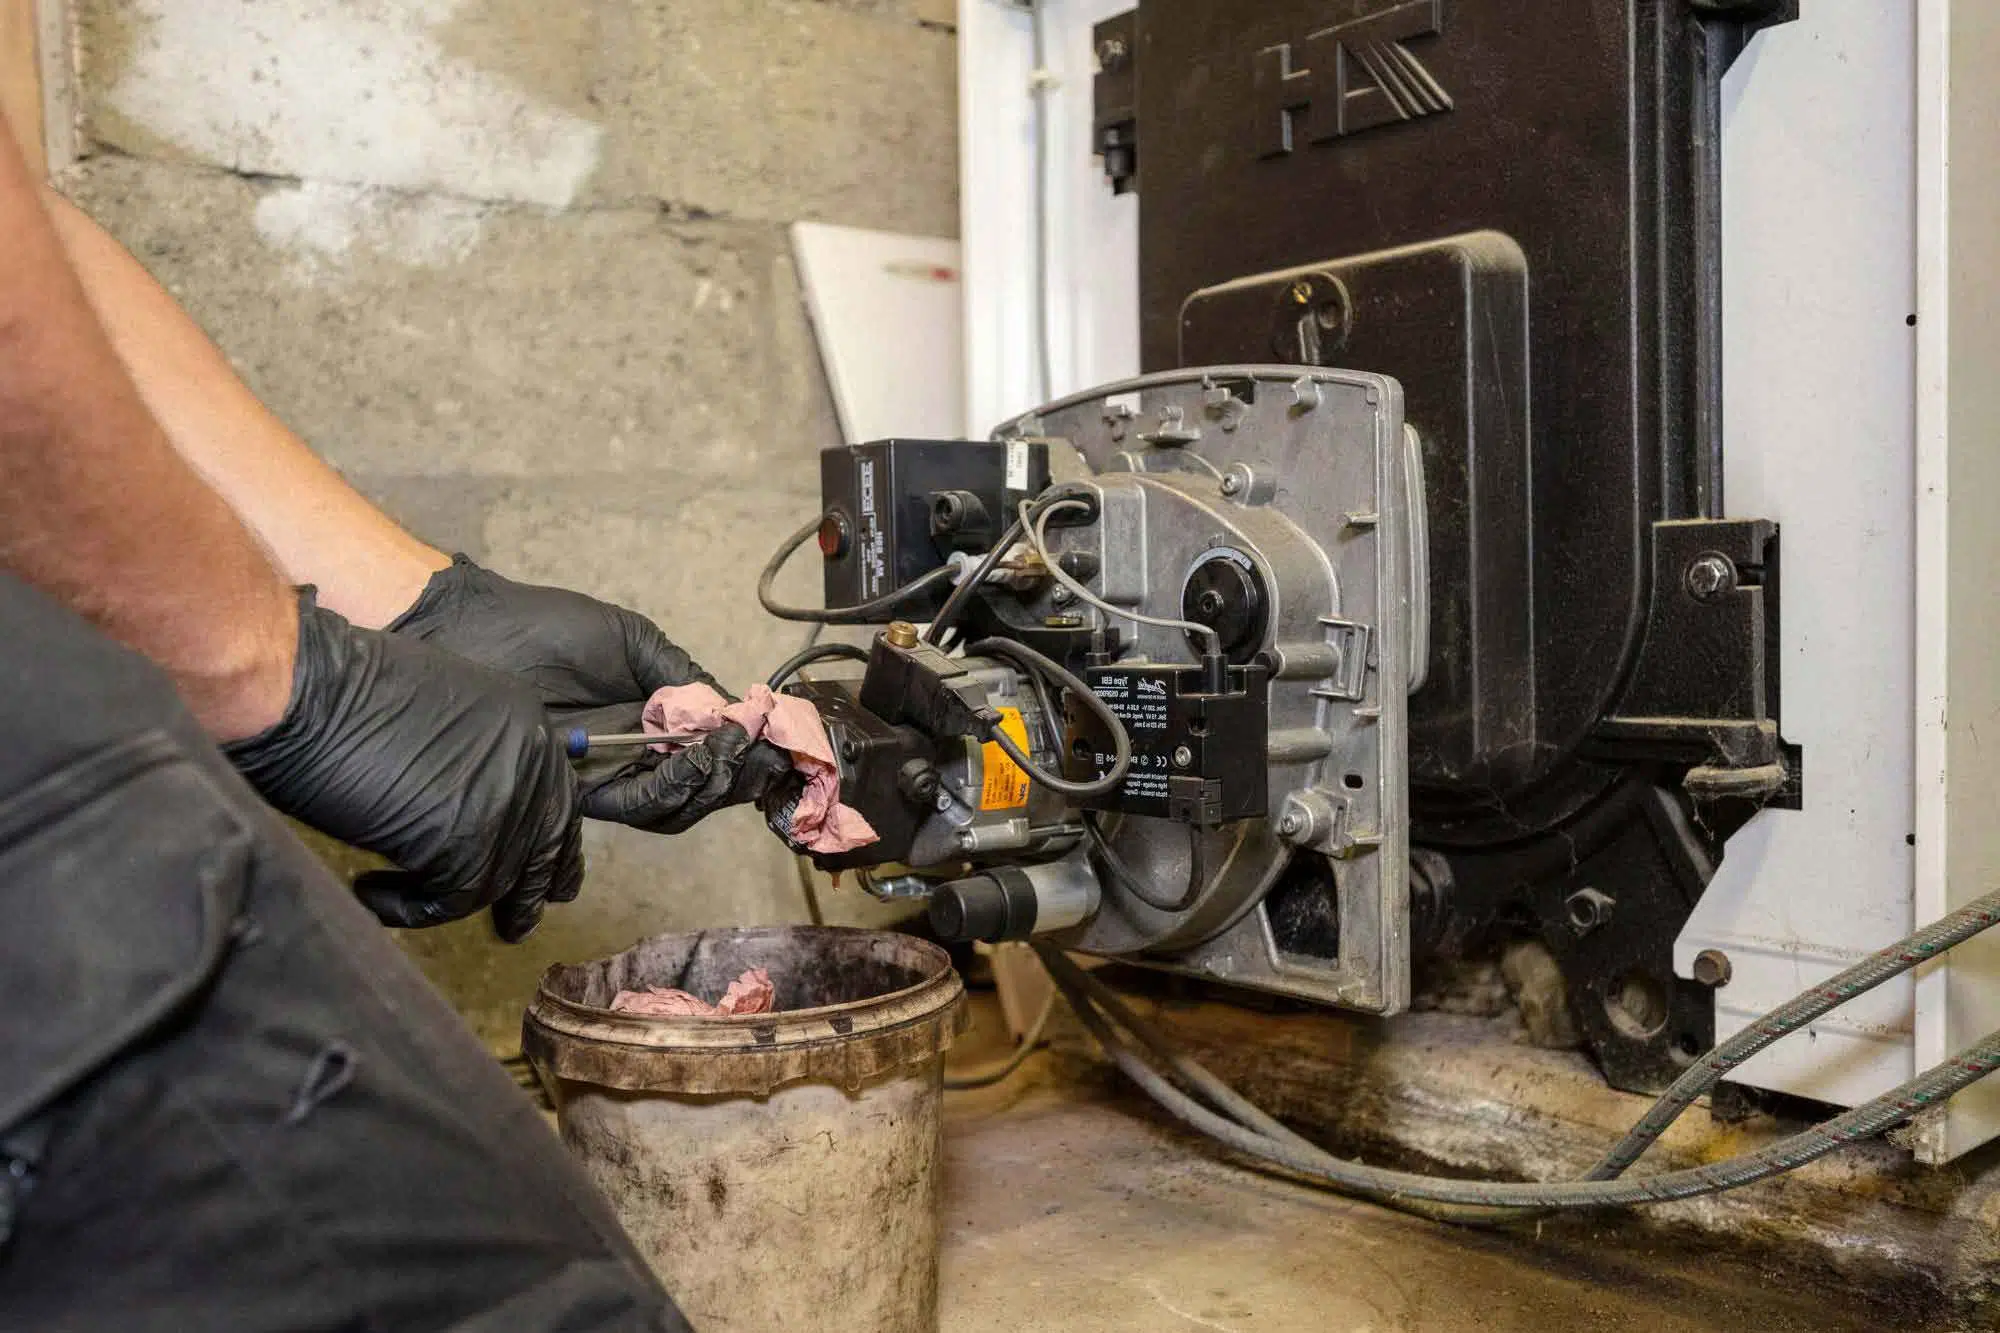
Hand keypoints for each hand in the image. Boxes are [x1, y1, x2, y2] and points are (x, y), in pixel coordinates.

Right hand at [225, 590, 583, 941]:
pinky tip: (369, 891)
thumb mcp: (440, 715)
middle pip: (547, 845)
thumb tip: (470, 807)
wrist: (305, 693)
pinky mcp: (465, 844)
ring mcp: (504, 805)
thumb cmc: (345, 695)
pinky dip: (407, 908)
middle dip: (534, 890)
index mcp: (526, 726)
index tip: (545, 876)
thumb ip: (472, 757)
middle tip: (516, 926)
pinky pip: (450, 902)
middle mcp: (531, 763)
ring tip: (405, 906)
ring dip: (451, 902)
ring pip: (498, 881)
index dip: (550, 843)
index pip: (558, 798)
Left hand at [387, 556, 790, 831]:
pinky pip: (633, 805)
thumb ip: (679, 676)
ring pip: (671, 805)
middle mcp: (633, 753)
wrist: (477, 634)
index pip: (707, 751)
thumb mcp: (631, 640)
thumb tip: (731, 710)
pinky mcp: (578, 791)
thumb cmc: (547, 627)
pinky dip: (664, 789)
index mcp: (649, 716)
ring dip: (701, 783)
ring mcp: (608, 774)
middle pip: (698, 789)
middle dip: (729, 773)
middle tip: (745, 750)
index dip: (742, 754)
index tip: (771, 744)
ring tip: (713, 754)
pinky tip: (678, 761)